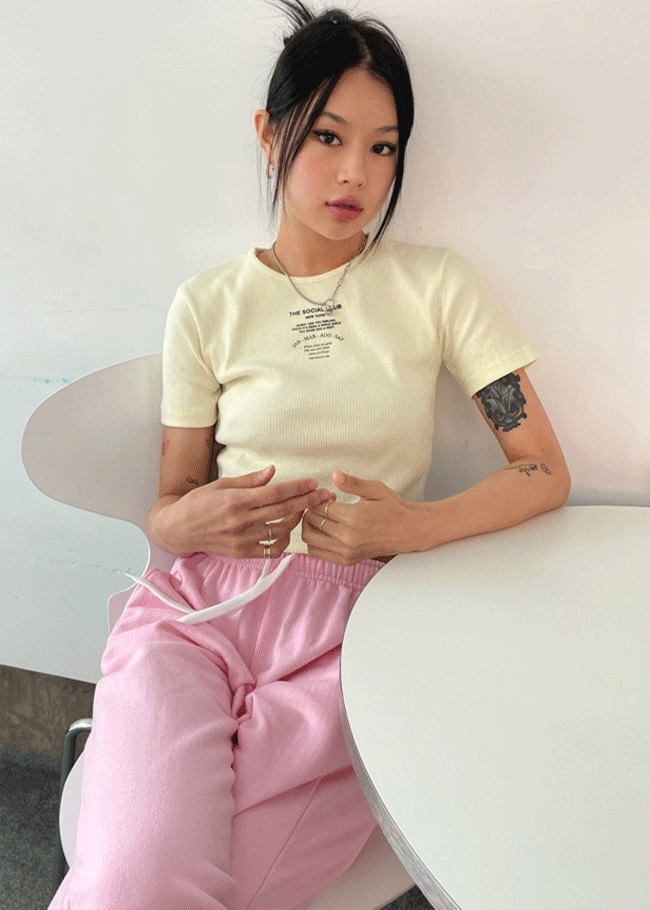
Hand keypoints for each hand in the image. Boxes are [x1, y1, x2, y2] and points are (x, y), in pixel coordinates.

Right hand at [158, 466, 332, 557]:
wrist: (178, 529)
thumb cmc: (198, 503)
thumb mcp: (221, 485)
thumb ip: (249, 481)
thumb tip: (273, 472)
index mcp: (236, 500)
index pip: (275, 493)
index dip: (297, 488)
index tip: (313, 484)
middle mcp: (240, 521)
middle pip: (283, 511)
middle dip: (308, 502)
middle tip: (325, 496)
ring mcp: (242, 540)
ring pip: (281, 531)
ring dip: (297, 520)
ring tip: (305, 510)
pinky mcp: (242, 553)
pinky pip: (270, 550)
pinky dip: (284, 542)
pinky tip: (288, 532)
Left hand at [301, 471, 422, 564]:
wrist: (409, 531)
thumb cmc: (393, 508)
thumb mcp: (375, 489)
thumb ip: (352, 483)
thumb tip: (335, 475)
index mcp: (353, 518)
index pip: (320, 508)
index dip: (319, 499)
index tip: (328, 495)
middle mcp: (347, 538)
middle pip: (312, 523)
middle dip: (312, 511)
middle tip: (324, 505)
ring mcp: (347, 552)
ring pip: (310, 541)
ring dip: (311, 527)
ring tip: (322, 518)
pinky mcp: (347, 560)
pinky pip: (319, 553)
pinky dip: (316, 541)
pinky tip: (326, 530)